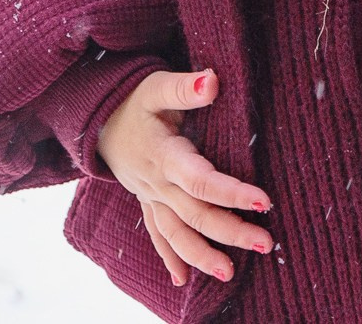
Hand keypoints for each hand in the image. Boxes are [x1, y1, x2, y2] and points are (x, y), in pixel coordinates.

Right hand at [95, 69, 273, 285]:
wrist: (96, 120)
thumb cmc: (133, 100)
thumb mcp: (156, 86)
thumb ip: (184, 88)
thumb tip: (213, 80)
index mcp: (164, 155)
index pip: (201, 180)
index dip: (231, 192)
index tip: (263, 201)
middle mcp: (157, 183)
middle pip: (196, 213)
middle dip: (230, 231)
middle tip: (265, 244)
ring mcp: (151, 197)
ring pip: (177, 233)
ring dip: (202, 255)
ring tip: (229, 273)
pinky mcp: (148, 203)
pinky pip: (158, 235)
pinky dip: (170, 257)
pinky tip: (183, 280)